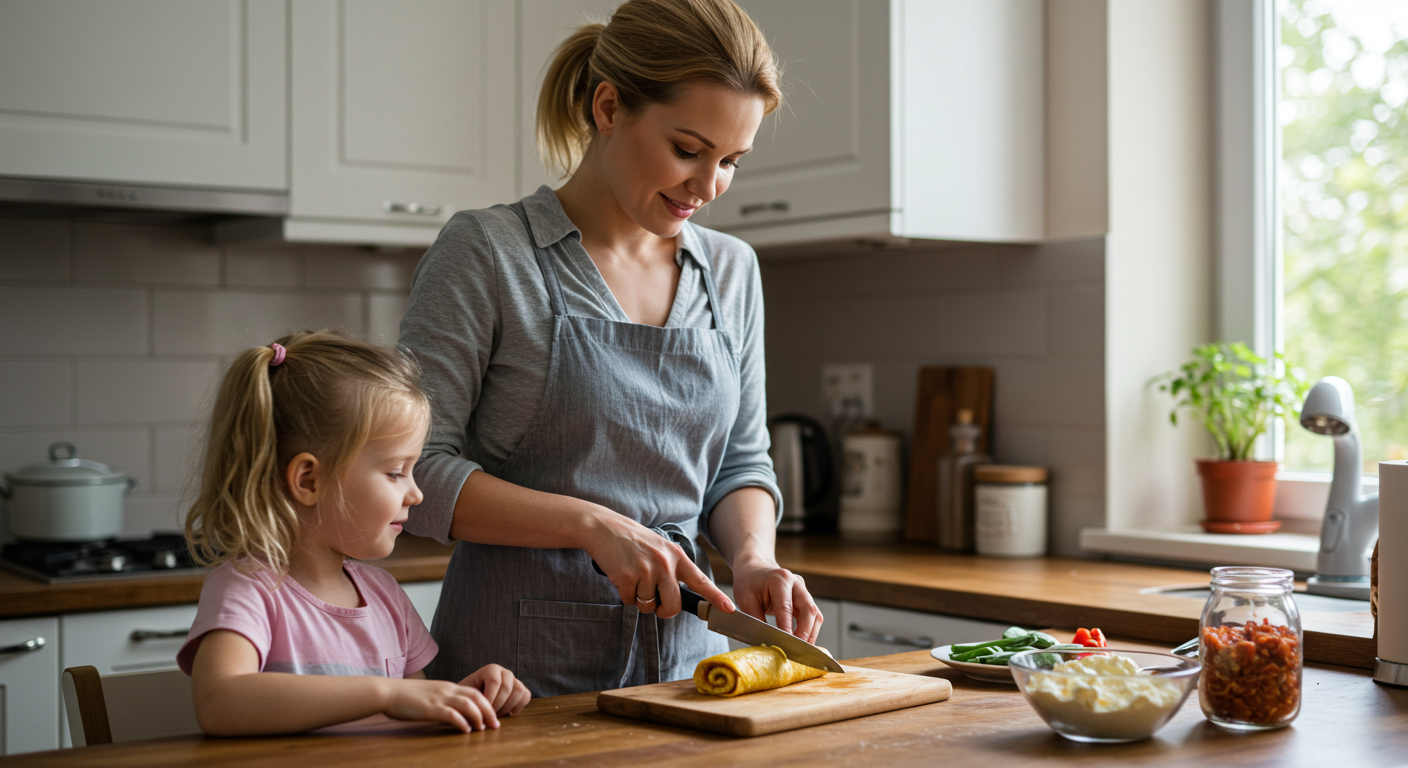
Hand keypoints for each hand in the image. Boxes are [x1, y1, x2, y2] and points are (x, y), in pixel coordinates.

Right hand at [384, 678, 499, 731]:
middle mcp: (447, 690)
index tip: (493, 716)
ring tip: (484, 729)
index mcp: (448, 687)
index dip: (487, 704)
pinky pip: (451, 714)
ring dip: (479, 716)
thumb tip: (453, 713)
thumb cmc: (407, 696)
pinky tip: (466, 730)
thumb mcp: (430, 695)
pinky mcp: (430, 708)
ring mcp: (439, 698)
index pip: (474, 692)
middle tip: (496, 725)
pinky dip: (461, 722)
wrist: (388, 691)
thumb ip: (443, 701)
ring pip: (468, 704)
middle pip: (476, 697)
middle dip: (489, 711)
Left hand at [460, 664, 530, 716]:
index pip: (495, 682)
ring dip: (508, 706)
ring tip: (498, 714)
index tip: (483, 710)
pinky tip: (508, 712)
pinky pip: (526, 695)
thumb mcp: (469, 697)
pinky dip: (519, 706)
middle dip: (498, 705)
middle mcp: (504, 672)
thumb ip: (475, 703)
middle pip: (507, 687)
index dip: (490, 699)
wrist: (474, 698)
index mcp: (490, 669)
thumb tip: (486, 719)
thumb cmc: (470, 697)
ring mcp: (514, 680)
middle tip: (490, 714)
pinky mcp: (520, 689)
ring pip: (520, 690)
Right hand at [585, 514, 734, 619]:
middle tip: (655, 605)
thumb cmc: (632, 541)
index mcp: (676, 556)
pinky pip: (630, 601)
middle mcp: (665, 563)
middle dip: (664, 611)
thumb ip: (672, 568)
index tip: (729, 609)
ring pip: (649, 606)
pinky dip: (625, 595)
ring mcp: (646, 570)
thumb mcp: (660, 548)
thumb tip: (676, 597)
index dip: (716, 597)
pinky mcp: (628, 576)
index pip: (700, 580)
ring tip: (634, 579)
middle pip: (673, 605)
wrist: (604, 528)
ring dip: (640, 600)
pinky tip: (622, 577)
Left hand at [730, 556, 822, 642]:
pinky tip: (802, 643)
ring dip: (810, 634)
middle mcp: (796, 583)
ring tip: (801, 651)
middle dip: (805, 633)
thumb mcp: (745, 601)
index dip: (787, 627)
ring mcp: (803, 590)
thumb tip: (766, 643)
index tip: (786, 645)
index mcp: (780, 579)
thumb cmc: (748, 583)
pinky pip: (813, 617)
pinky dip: (809, 631)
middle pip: (808, 610)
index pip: (786, 607)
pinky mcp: (805, 599)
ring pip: (815, 615)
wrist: (755, 568)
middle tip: (797, 651)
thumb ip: (756, 621)